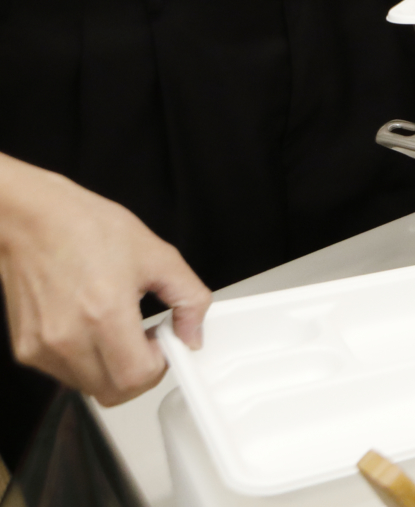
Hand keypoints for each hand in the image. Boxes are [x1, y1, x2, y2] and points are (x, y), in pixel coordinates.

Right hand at [0, 157, 208, 407]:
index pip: (138, 378)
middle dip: (138, 373)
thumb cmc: (87, 229)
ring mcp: (43, 348)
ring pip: (89, 387)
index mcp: (104, 314)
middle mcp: (68, 339)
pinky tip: (90, 327)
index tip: (163, 342)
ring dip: (111, 369)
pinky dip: (85, 361)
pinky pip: (65, 374)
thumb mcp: (158, 255)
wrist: (32, 220)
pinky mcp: (25, 350)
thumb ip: (188, 298)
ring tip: (116, 328)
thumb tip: (192, 335)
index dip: (160, 365)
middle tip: (144, 339)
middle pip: (114, 392)